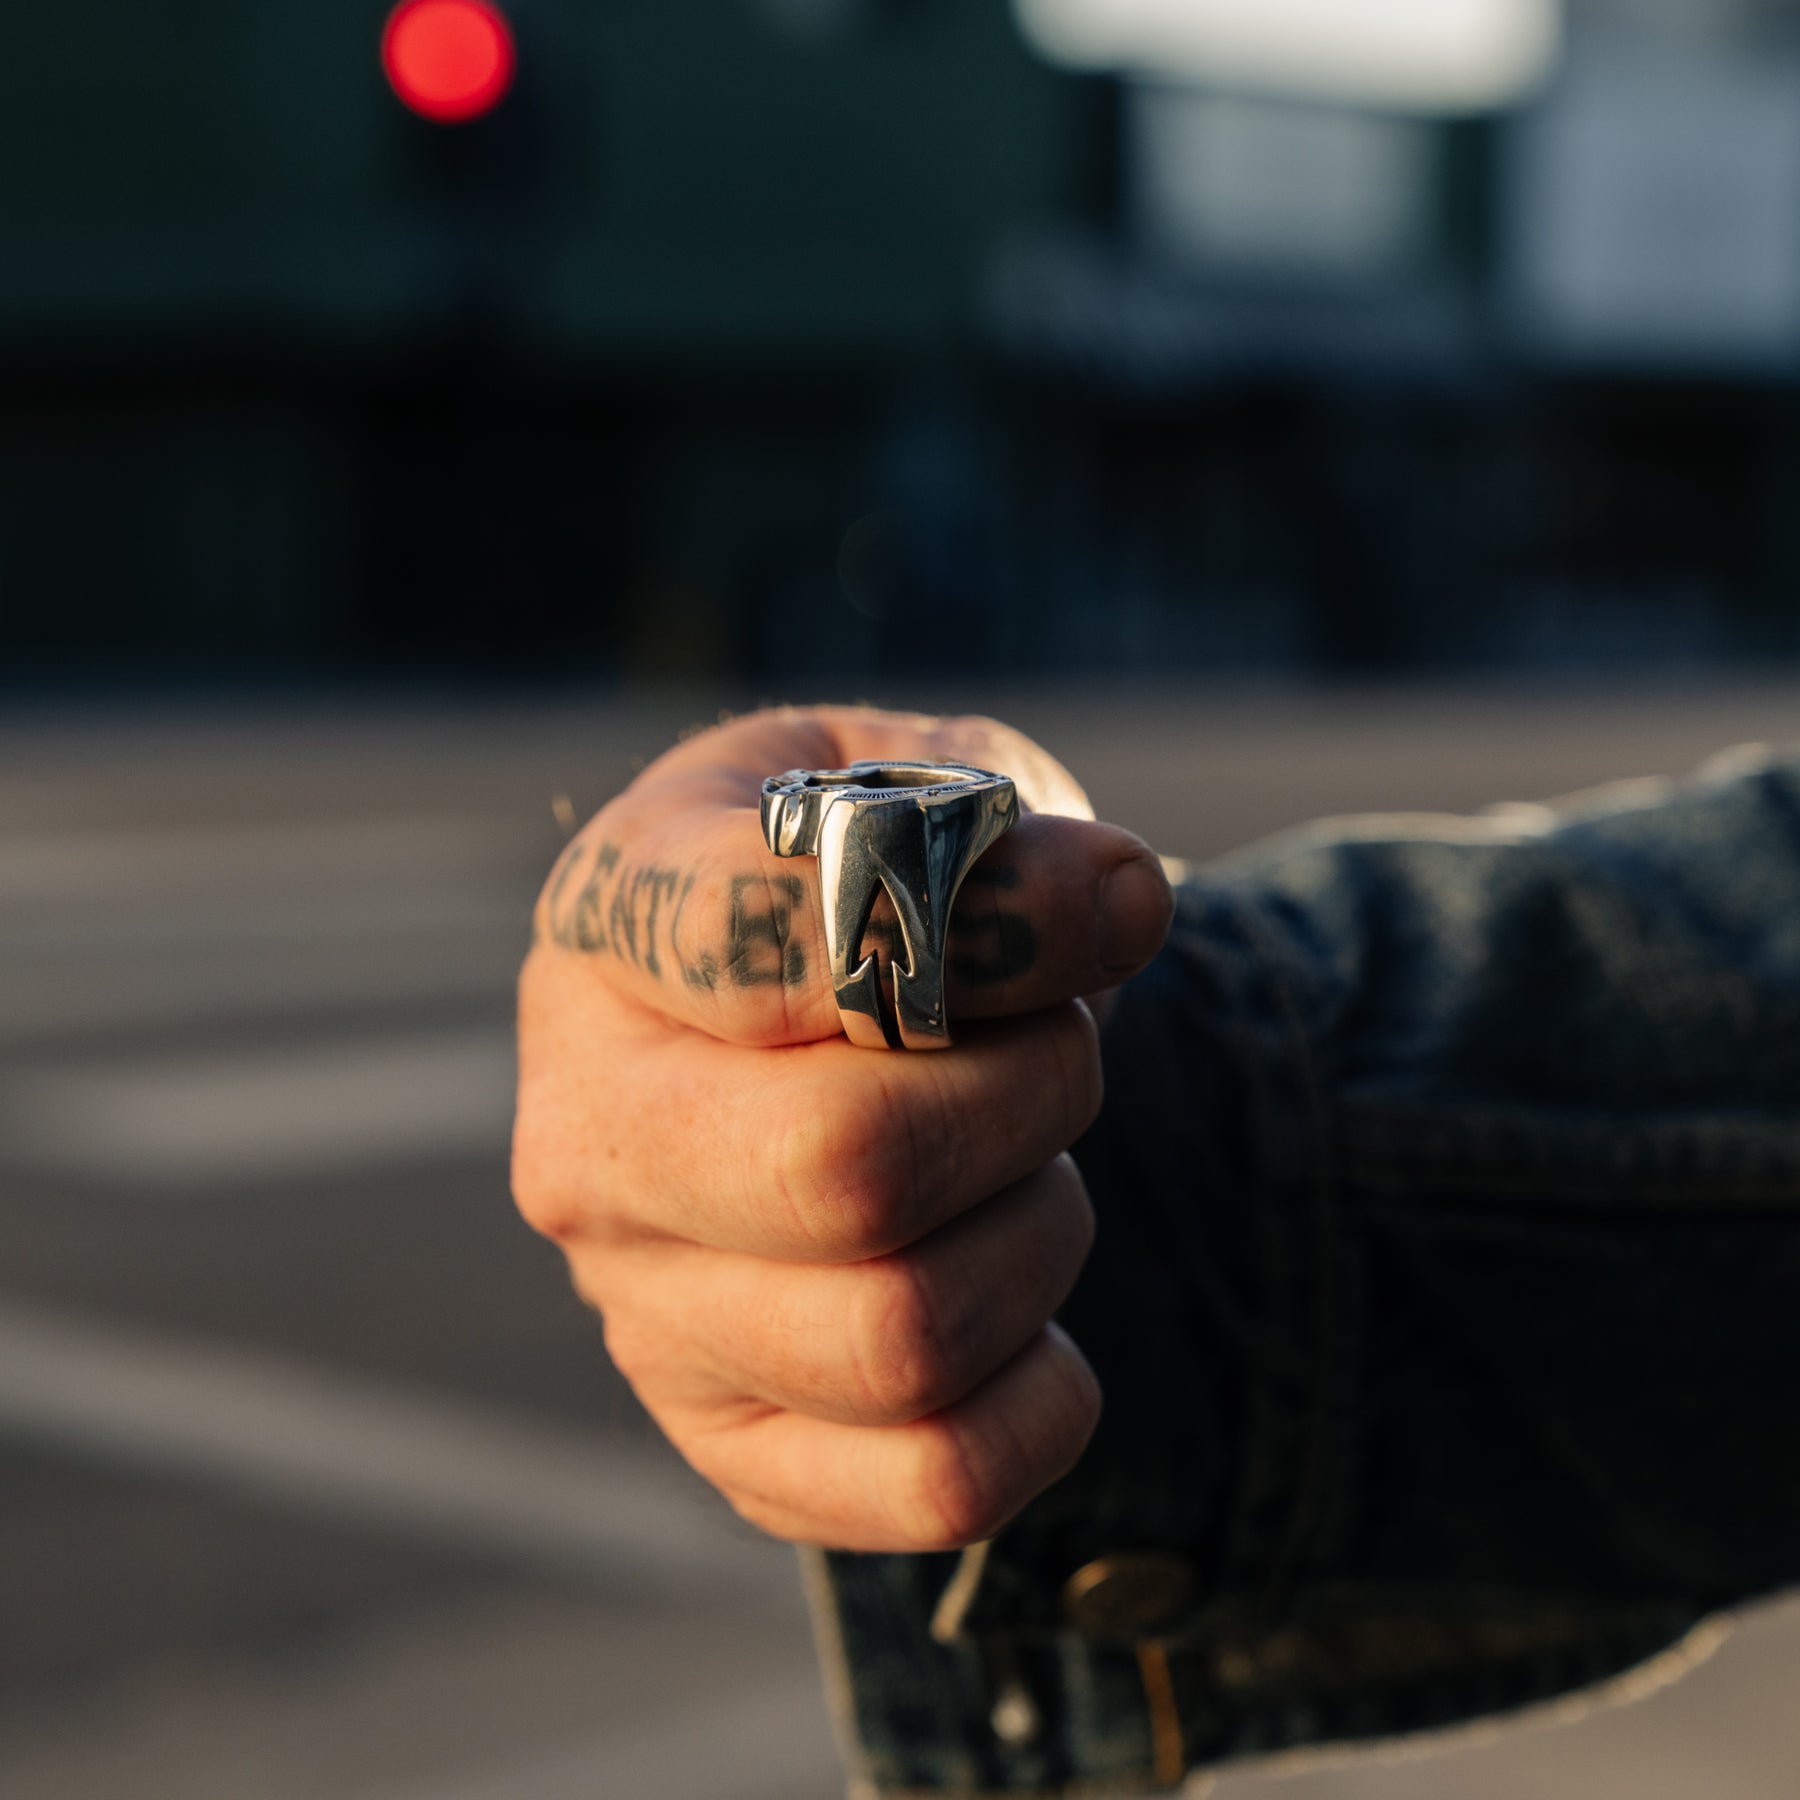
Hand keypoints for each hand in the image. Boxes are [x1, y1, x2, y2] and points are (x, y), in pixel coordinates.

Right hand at [511, 706, 1173, 1549]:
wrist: (815, 1040)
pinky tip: (1028, 1306)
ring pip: (907, 1333)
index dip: (989, 927)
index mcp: (610, 926)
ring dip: (1044, 1233)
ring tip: (1023, 1163)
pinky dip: (1046, 1400)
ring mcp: (643, 1309)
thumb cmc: (875, 889)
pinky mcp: (729, 1440)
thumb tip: (1112, 907)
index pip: (755, 939)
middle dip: (1033, 1097)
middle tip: (1053, 1053)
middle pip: (843, 1168)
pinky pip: (936, 1485)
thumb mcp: (926, 792)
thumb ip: (997, 828)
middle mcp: (587, 1135)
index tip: (1105, 905)